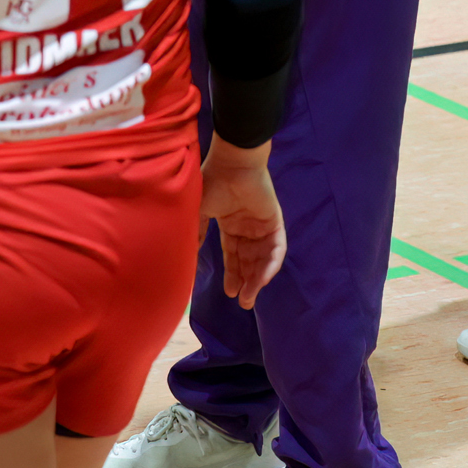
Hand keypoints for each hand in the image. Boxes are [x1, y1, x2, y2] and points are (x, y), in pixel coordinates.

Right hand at [200, 138, 285, 307]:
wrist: (231, 164)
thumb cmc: (212, 182)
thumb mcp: (200, 210)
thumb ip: (197, 231)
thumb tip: (191, 253)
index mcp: (230, 224)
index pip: (233, 255)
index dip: (231, 274)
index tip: (228, 292)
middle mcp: (247, 228)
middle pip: (248, 261)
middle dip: (246, 282)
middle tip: (243, 303)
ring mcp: (262, 226)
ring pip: (263, 259)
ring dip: (258, 279)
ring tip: (250, 296)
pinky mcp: (275, 222)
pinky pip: (277, 249)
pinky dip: (271, 264)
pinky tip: (263, 278)